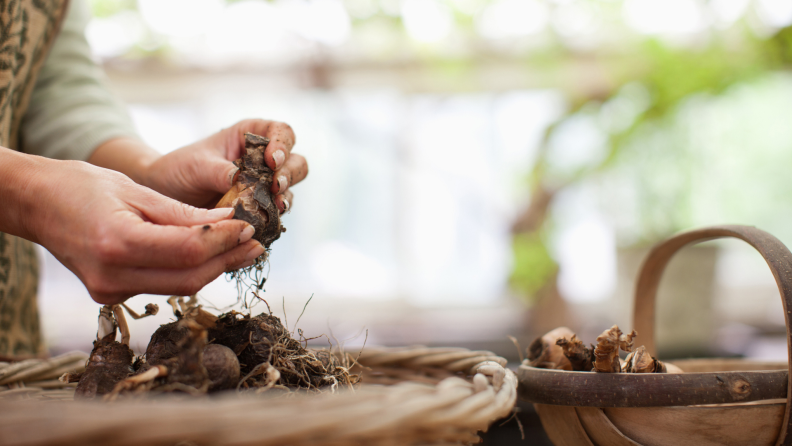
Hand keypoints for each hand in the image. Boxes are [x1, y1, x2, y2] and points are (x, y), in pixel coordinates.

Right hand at [27, 159, 263, 304]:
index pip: (188, 251)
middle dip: (227, 259)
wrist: (35, 204)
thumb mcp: (136, 190)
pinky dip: (189, 270)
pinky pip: (162, 285)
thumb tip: (229, 220)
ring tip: (241, 247)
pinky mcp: (110, 294)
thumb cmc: (81, 186)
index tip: (248, 226)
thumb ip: (183, 212)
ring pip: (179, 286)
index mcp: (117, 243)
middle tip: (256, 243)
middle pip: (189, 278)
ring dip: (214, 267)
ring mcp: (109, 291)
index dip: (224, 240)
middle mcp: (112, 276)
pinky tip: (210, 254)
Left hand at [141, 119, 307, 209]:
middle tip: (276, 186)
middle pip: (295, 162)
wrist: (166, 195)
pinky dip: (273, 217)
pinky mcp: (259, 209)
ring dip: (285, 197)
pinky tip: (266, 222)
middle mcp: (263, 160)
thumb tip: (241, 180)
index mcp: (251, 136)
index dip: (283, 144)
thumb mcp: (197, 165)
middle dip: (290, 174)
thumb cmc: (180, 168)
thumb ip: (220, 171)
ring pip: (289, 189)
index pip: (281, 132)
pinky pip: (275, 213)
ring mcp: (264, 186)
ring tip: (276, 206)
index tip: (272, 160)